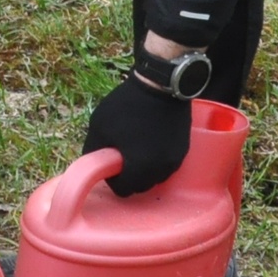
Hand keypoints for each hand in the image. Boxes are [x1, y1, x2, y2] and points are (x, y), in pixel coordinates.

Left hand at [82, 75, 191, 197]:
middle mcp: (161, 170)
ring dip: (144, 170)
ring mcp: (175, 161)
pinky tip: (148, 142)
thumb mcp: (99, 126)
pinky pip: (166, 166)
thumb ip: (94, 151)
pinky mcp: (183, 150)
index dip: (113, 179)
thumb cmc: (126, 105)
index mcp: (139, 167)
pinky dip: (156, 161)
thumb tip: (96, 165)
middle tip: (121, 155)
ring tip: (136, 147)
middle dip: (129, 176)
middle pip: (141, 186)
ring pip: (155, 178)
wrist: (160, 86)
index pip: (123, 191)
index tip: (110, 162)